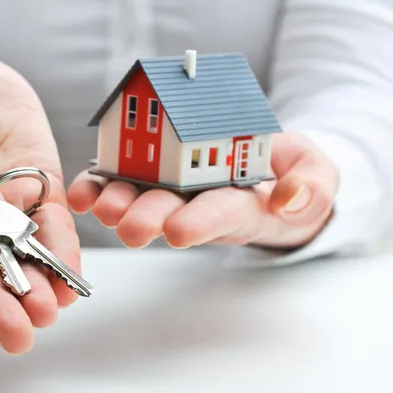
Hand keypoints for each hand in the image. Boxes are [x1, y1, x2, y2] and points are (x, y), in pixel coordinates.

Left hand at [67, 131, 337, 249]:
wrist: (264, 165)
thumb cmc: (288, 173)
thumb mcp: (315, 175)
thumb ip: (310, 185)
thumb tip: (288, 198)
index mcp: (240, 204)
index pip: (222, 215)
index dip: (202, 222)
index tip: (181, 231)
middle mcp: (199, 202)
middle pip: (173, 213)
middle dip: (150, 220)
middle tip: (131, 228)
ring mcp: (172, 189)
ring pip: (141, 200)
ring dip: (118, 205)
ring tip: (101, 207)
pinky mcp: (150, 173)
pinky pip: (120, 180)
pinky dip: (98, 186)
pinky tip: (82, 193)